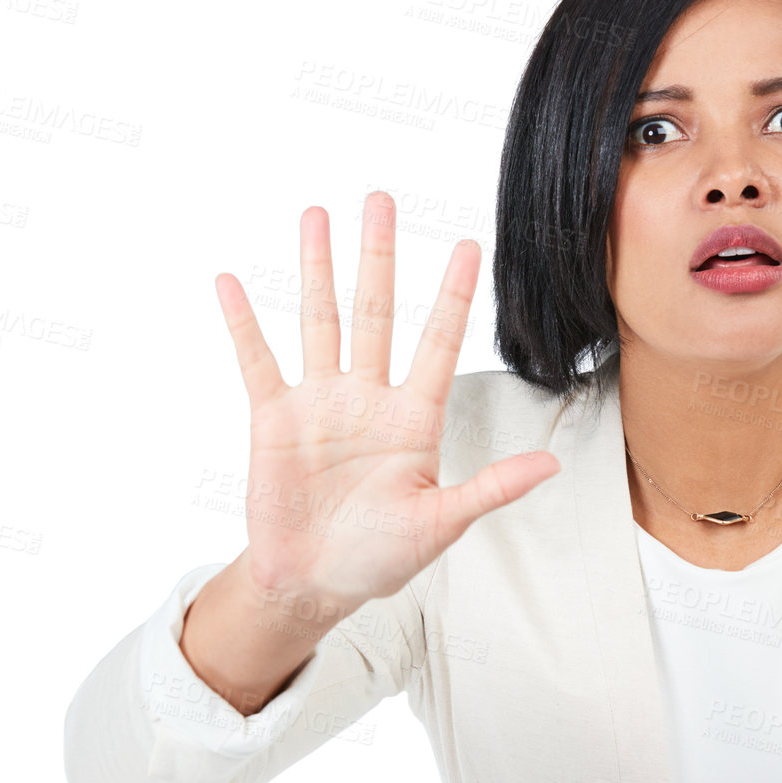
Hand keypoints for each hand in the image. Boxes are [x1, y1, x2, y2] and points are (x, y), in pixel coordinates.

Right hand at [213, 191, 560, 614]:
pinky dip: (243, 322)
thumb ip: (490, 489)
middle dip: (379, 255)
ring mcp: (319, 403)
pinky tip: (230, 281)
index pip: (440, 342)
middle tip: (380, 198)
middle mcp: (368, 398)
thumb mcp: (441, 524)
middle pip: (376, 311)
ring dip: (317, 268)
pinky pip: (257, 361)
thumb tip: (550, 465)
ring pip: (321, 320)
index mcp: (414, 419)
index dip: (453, 296)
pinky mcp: (273, 419)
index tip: (469, 246)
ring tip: (315, 215)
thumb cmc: (381, 558)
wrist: (313, 584)